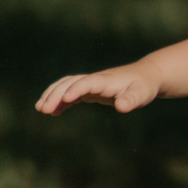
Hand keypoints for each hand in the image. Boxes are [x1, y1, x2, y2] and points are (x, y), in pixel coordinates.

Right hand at [35, 66, 161, 114]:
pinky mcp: (91, 89)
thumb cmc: (144, 86)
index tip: (65, 99)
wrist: (146, 76)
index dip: (76, 90)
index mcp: (106, 80)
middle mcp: (95, 80)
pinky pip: (71, 92)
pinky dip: (60, 100)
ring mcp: (92, 83)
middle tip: (44, 109)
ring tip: (41, 109)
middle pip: (71, 82)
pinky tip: (53, 112)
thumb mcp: (141, 95)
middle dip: (56, 94)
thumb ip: (131, 100)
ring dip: (53, 95)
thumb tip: (122, 108)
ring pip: (67, 85)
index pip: (87, 83)